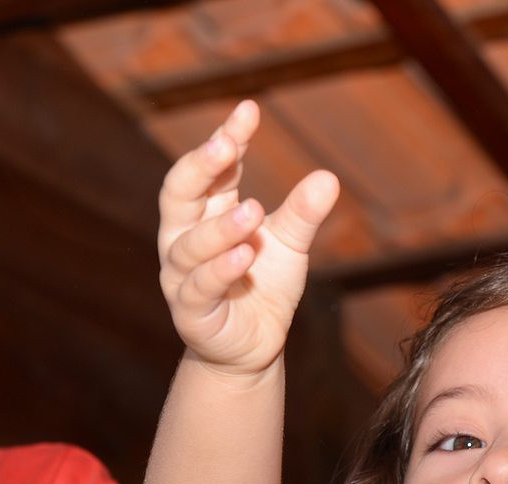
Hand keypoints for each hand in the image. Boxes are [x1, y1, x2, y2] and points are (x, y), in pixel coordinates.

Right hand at [157, 99, 339, 377]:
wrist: (254, 349)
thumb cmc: (263, 287)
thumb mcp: (289, 245)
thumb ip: (303, 213)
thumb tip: (328, 177)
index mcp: (204, 213)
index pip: (211, 169)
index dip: (227, 139)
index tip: (249, 110)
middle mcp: (183, 239)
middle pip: (179, 194)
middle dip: (201, 167)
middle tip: (228, 144)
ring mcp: (182, 277)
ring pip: (189, 245)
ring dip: (220, 227)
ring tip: (252, 211)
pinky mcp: (191, 313)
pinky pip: (200, 288)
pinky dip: (221, 270)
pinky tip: (245, 255)